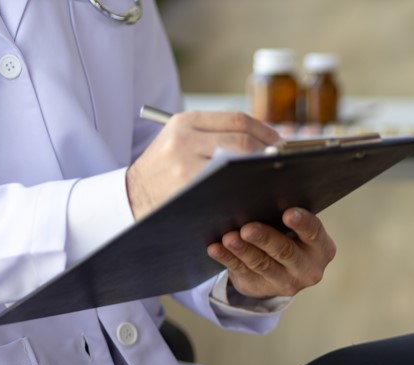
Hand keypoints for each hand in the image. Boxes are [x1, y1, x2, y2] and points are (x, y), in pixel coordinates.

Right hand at [126, 111, 280, 218]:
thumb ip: (215, 134)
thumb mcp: (180, 140)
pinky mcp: (188, 186)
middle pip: (243, 141)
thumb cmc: (164, 170)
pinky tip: (257, 192)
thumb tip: (267, 141)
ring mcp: (185, 163)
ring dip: (262, 170)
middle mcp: (184, 138)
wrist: (131, 196)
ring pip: (239, 162)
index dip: (266, 131)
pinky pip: (229, 185)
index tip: (280, 143)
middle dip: (269, 152)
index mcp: (185, 121)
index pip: (238, 120)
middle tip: (282, 163)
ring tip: (273, 176)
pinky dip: (247, 187)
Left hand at [207, 207, 335, 298]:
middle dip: (266, 239)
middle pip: (285, 252)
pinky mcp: (260, 287)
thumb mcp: (298, 229)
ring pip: (262, 264)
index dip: (302, 223)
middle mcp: (307, 269)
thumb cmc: (291, 237)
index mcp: (321, 249)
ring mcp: (284, 282)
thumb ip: (288, 216)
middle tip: (248, 228)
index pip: (313, 233)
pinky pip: (242, 271)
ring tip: (229, 238)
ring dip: (244, 250)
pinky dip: (228, 259)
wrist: (284, 270)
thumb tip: (261, 196)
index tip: (288, 213)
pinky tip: (216, 249)